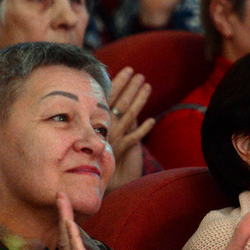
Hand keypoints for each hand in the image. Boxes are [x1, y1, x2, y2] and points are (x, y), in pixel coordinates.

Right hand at [56, 193, 123, 249]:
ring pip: (68, 241)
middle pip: (64, 237)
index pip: (66, 243)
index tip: (63, 207)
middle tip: (59, 194)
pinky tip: (70, 225)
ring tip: (62, 201)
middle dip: (62, 215)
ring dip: (65, 220)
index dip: (64, 224)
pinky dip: (73, 238)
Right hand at [106, 68, 155, 190]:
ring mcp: (113, 138)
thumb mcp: (103, 130)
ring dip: (139, 101)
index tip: (129, 70)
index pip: (109, 97)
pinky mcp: (121, 151)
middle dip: (131, 88)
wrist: (99, 178)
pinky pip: (133, 138)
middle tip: (141, 75)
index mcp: (97, 120)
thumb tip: (120, 97)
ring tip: (148, 86)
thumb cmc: (98, 152)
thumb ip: (110, 115)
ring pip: (128, 116)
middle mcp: (105, 128)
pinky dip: (142, 129)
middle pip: (120, 104)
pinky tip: (152, 120)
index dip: (120, 83)